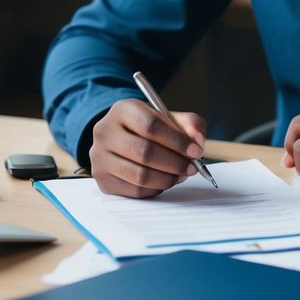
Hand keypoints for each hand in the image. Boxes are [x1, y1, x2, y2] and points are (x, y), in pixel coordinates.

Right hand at [89, 98, 205, 198]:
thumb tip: (198, 142)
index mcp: (123, 110)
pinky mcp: (103, 180)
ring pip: (140, 175)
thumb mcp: (167, 118)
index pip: (151, 125)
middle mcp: (105, 132)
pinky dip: (156, 189)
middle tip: (192, 167)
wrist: (119, 139)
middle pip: (145, 152)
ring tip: (180, 175)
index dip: (177, 140)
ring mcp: (100, 158)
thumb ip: (189, 124)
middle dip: (175, 163)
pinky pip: (135, 190)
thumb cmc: (146, 128)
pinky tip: (164, 181)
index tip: (195, 151)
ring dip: (167, 178)